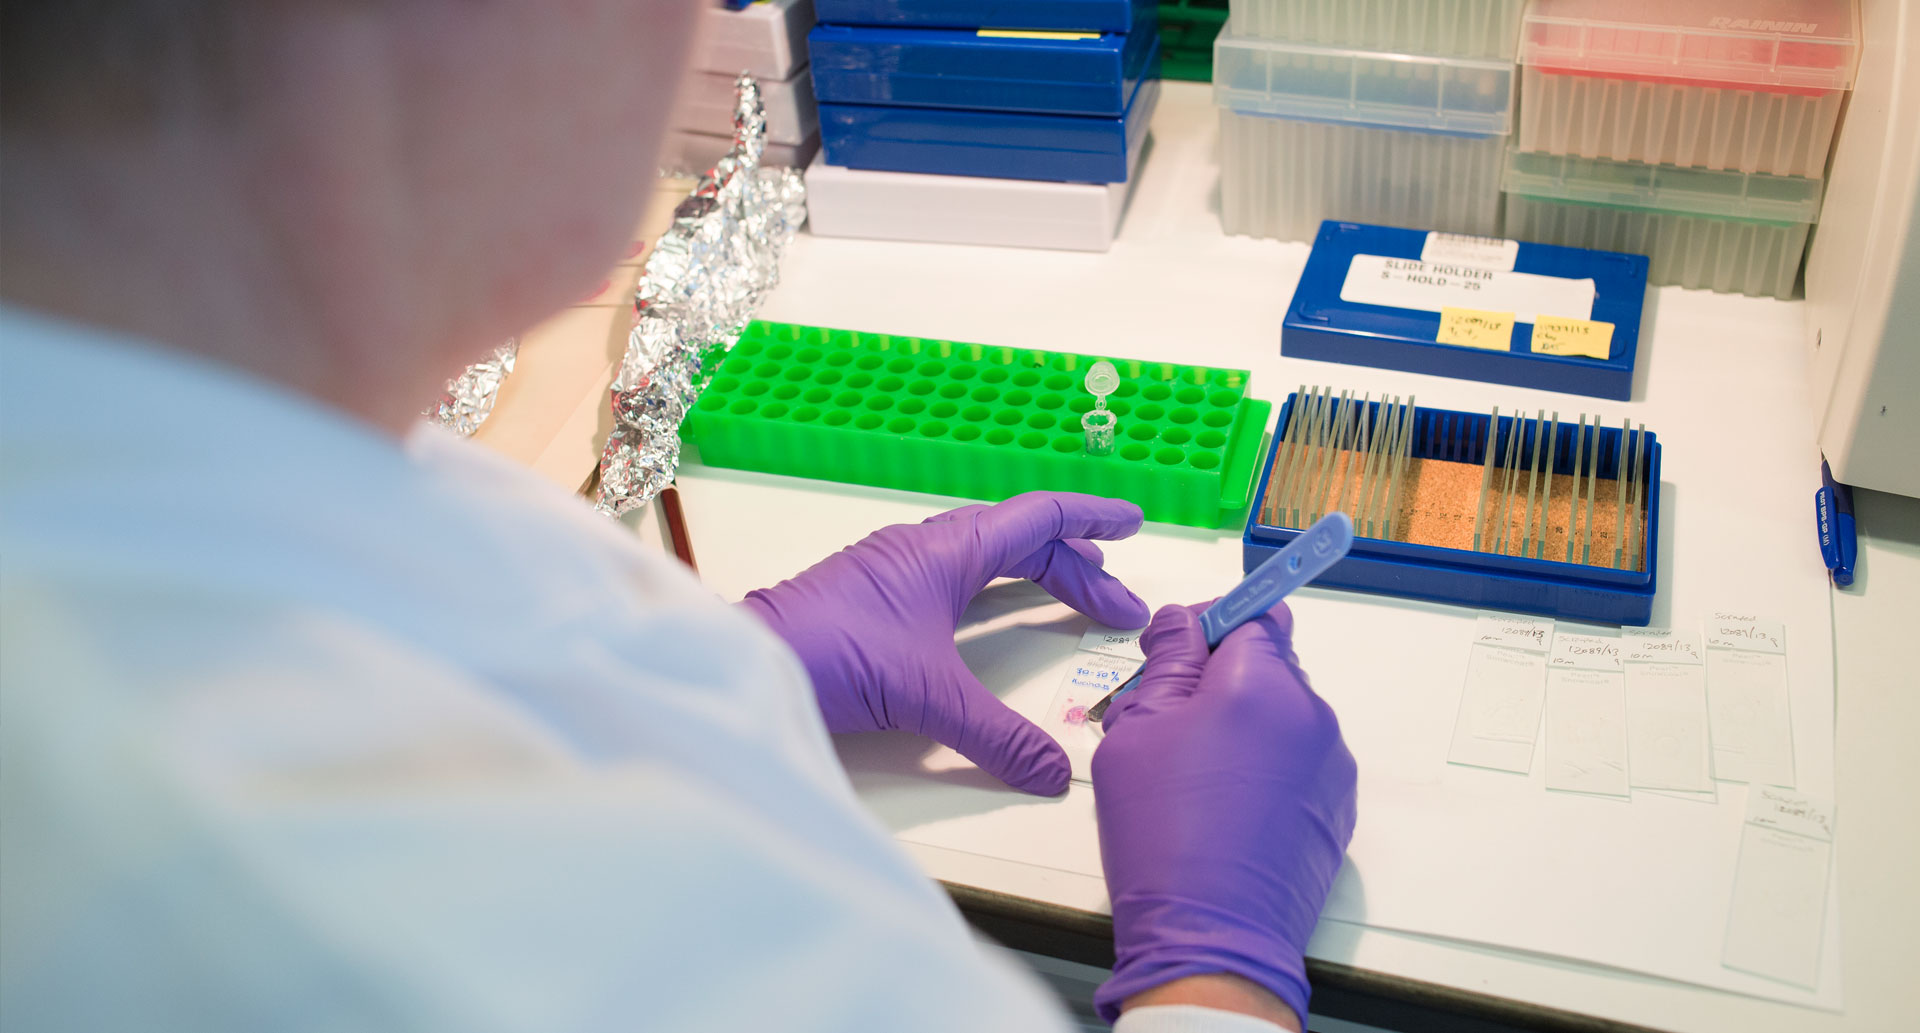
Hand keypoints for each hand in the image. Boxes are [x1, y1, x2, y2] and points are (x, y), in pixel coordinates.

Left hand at [739, 492, 1150, 794]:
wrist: (749, 662)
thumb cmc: (831, 655)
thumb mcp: (929, 698)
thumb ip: (998, 736)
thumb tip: (1054, 772)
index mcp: (946, 550)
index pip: (1037, 516)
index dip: (1090, 519)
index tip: (1133, 524)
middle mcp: (923, 550)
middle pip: (1017, 540)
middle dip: (1074, 568)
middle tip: (1117, 607)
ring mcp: (894, 571)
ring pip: (982, 557)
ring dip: (1033, 574)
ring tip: (1071, 599)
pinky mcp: (874, 597)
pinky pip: (952, 578)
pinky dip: (991, 591)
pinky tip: (992, 619)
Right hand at [1091, 602, 1356, 1024]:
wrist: (1214, 938)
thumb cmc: (1166, 837)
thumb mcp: (1137, 732)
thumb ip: (1166, 664)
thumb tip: (1181, 623)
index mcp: (1261, 683)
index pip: (1255, 612)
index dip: (1212, 624)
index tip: (1181, 648)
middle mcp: (1310, 715)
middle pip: (1272, 662)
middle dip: (1224, 678)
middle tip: (1171, 722)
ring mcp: (1331, 764)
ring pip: (1285, 715)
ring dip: (1246, 725)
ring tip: (1195, 777)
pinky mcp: (1337, 808)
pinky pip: (1300, 762)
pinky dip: (1268, 769)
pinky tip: (1226, 809)